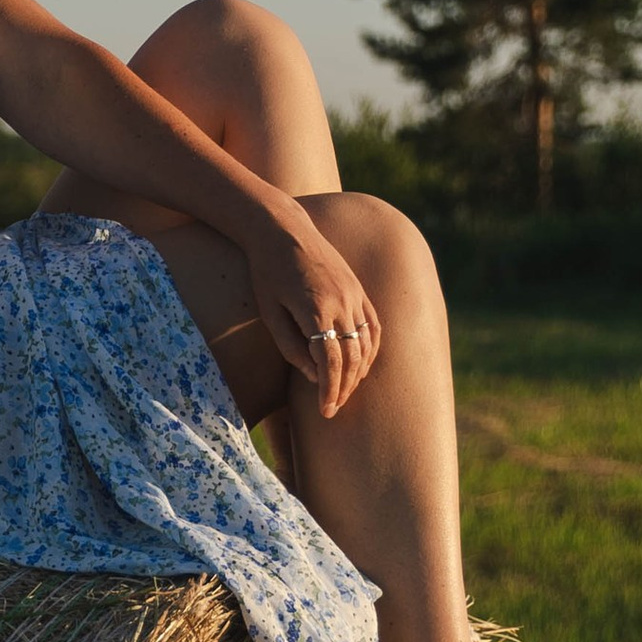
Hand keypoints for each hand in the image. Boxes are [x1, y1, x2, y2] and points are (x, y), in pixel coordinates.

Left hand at [245, 215, 379, 419]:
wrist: (283, 230)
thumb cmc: (267, 272)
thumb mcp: (270, 312)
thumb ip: (291, 347)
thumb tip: (315, 377)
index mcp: (316, 310)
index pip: (331, 363)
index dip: (329, 391)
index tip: (325, 412)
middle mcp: (342, 302)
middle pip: (352, 358)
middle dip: (344, 388)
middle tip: (332, 409)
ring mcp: (355, 295)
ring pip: (367, 345)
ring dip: (358, 373)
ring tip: (344, 391)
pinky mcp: (359, 289)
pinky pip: (374, 327)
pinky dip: (371, 350)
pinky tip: (362, 366)